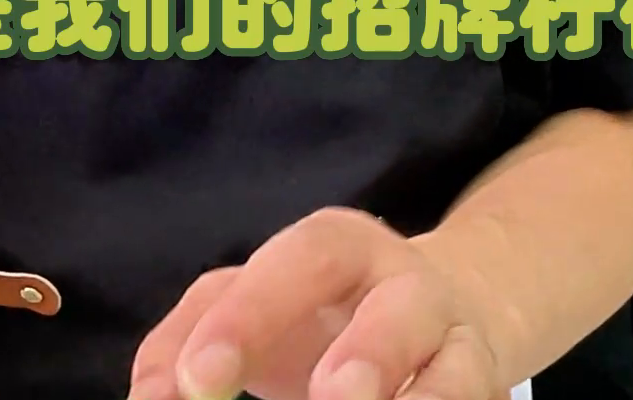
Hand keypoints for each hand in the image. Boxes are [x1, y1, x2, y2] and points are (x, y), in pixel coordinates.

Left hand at [128, 206, 511, 399]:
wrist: (449, 312)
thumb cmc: (324, 316)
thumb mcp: (257, 310)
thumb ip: (188, 342)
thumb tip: (150, 398)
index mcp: (333, 247)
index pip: (291, 263)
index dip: (246, 317)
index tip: (197, 383)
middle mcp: (399, 279)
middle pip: (375, 290)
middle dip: (351, 345)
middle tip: (321, 395)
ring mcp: (447, 332)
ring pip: (440, 354)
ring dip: (400, 384)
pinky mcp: (481, 377)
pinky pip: (470, 395)